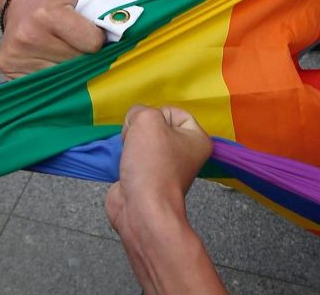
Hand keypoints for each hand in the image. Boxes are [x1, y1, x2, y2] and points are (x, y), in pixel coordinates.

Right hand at [0, 0, 105, 77]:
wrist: (20, 2)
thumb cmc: (55, 1)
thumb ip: (104, 10)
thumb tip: (128, 32)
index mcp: (49, 14)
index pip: (92, 44)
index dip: (97, 41)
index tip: (92, 35)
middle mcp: (30, 35)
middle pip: (78, 63)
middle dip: (85, 57)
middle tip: (78, 46)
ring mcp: (17, 55)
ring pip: (63, 78)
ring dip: (70, 70)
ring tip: (63, 52)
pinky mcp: (8, 68)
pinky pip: (44, 83)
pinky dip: (53, 78)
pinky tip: (50, 62)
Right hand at [105, 106, 224, 294]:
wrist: (142, 208)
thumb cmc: (152, 163)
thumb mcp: (147, 120)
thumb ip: (140, 110)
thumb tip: (133, 122)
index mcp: (197, 138)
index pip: (172, 111)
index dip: (154, 115)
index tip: (149, 131)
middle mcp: (185, 153)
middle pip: (155, 126)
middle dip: (139, 130)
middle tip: (136, 143)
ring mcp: (166, 167)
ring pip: (141, 140)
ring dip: (130, 143)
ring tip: (129, 155)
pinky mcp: (148, 178)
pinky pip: (134, 157)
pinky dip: (125, 158)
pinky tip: (123, 163)